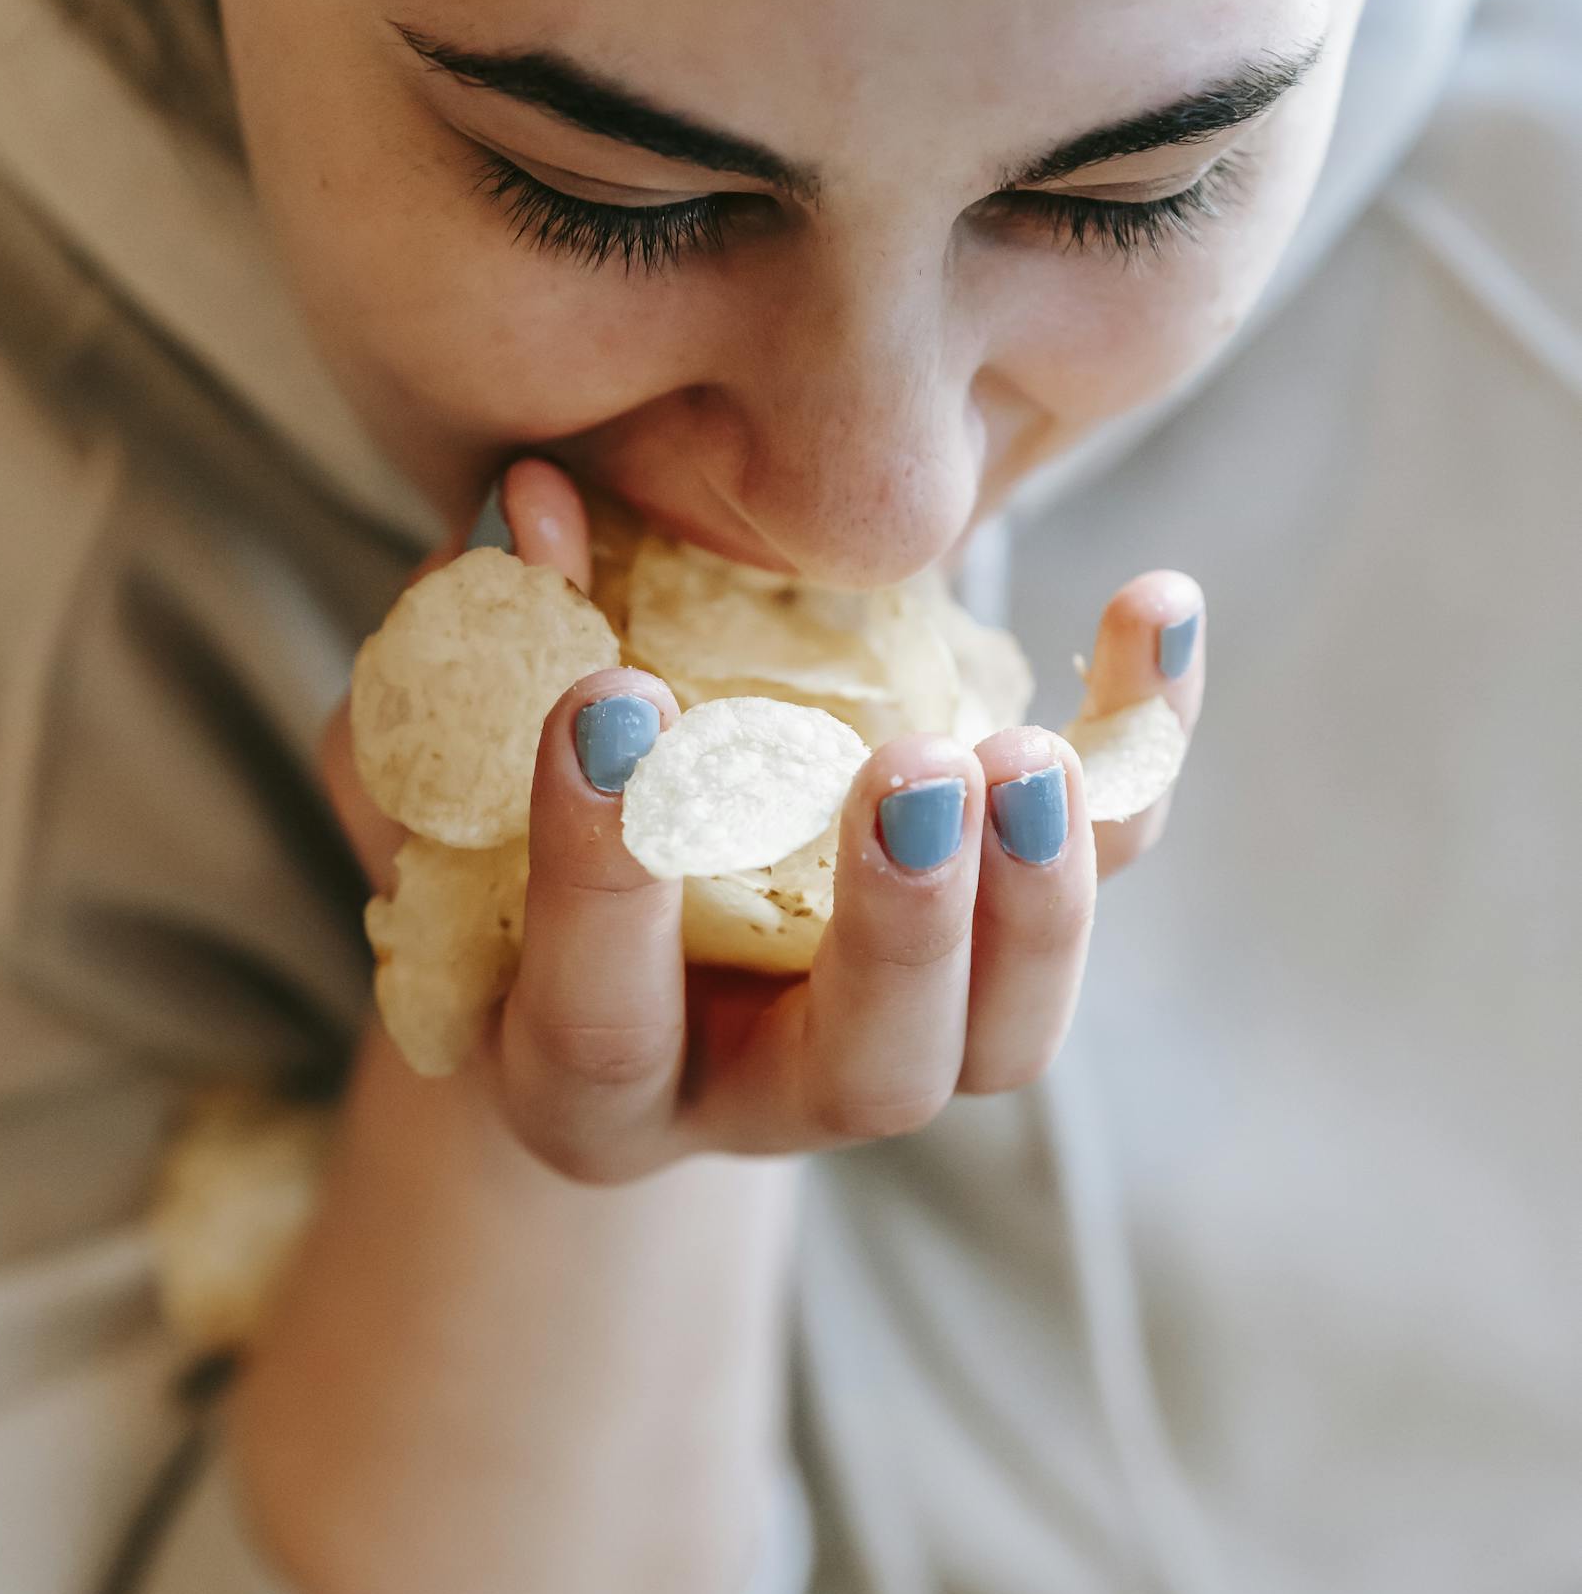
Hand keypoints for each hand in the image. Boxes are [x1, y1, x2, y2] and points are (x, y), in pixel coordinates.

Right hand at [320, 461, 1204, 1178]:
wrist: (604, 935)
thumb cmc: (486, 849)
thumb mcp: (435, 770)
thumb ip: (467, 660)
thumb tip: (539, 501)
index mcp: (591, 1076)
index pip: (600, 1020)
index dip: (601, 878)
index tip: (611, 704)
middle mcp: (763, 1092)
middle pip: (868, 1076)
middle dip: (900, 931)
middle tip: (911, 776)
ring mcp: (904, 1034)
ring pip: (1008, 1034)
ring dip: (1040, 895)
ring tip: (1030, 748)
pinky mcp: (1003, 940)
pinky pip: (1101, 870)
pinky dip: (1140, 750)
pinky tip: (1158, 606)